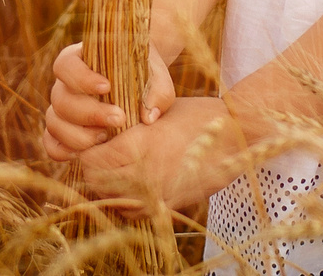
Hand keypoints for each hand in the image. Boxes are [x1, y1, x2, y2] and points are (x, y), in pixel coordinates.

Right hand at [42, 41, 177, 158]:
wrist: (141, 81)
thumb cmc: (145, 72)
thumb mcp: (155, 73)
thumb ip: (156, 90)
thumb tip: (147, 117)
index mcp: (78, 59)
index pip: (66, 65)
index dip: (81, 78)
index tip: (107, 87)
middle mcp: (64, 84)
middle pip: (60, 99)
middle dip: (89, 113)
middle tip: (119, 119)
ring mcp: (61, 108)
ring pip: (54, 122)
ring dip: (78, 135)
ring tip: (106, 138)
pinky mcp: (63, 129)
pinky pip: (50, 142)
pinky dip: (62, 150)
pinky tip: (85, 153)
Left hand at [71, 93, 233, 209]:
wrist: (236, 136)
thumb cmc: (198, 115)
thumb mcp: (159, 110)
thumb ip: (131, 123)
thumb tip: (102, 129)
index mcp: (140, 146)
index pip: (92, 160)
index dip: (86, 151)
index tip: (91, 141)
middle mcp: (144, 174)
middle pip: (96, 183)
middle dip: (92, 169)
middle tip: (97, 154)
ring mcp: (156, 194)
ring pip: (112, 201)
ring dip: (105, 187)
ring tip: (111, 169)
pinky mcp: (168, 206)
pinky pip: (132, 212)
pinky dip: (124, 201)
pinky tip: (129, 184)